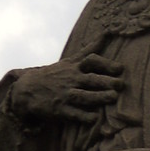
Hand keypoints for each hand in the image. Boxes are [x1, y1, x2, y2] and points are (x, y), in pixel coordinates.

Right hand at [9, 53, 123, 123]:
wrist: (28, 88)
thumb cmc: (55, 74)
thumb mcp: (71, 60)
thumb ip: (90, 49)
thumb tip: (108, 32)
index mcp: (75, 67)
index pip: (91, 61)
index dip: (106, 64)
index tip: (120, 69)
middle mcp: (71, 80)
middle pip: (90, 79)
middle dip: (106, 82)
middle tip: (121, 84)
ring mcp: (65, 95)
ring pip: (84, 96)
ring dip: (98, 97)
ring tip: (113, 98)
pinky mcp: (60, 109)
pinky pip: (73, 113)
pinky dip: (84, 116)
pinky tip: (95, 118)